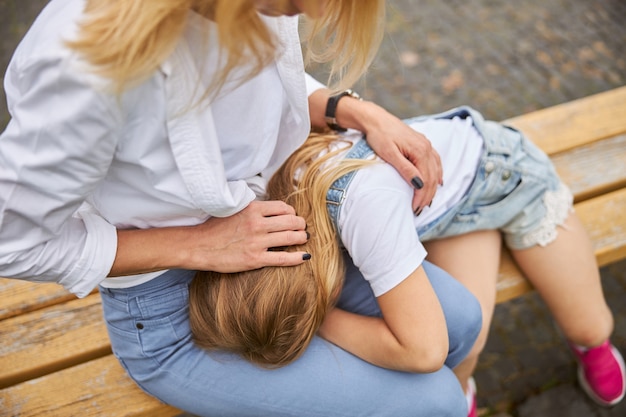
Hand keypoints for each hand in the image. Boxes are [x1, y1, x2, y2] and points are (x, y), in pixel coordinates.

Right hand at [111, 200, 308, 276]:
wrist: (198, 245)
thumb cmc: (215, 227)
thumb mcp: (235, 209)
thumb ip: (254, 209)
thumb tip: (272, 210)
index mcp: (253, 209)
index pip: (284, 208)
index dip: (292, 213)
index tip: (293, 217)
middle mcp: (257, 223)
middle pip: (292, 221)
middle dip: (301, 225)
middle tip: (302, 229)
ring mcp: (257, 242)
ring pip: (291, 238)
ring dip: (301, 238)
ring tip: (303, 239)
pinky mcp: (255, 259)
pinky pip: (283, 258)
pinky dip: (297, 257)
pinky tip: (304, 257)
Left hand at [312, 88, 442, 211]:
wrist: (375, 119)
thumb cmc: (379, 135)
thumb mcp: (390, 154)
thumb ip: (405, 169)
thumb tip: (419, 184)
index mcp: (420, 150)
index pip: (426, 180)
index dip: (421, 196)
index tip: (414, 209)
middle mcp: (427, 147)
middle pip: (433, 178)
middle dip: (427, 196)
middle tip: (418, 210)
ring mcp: (427, 145)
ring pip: (436, 171)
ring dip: (433, 188)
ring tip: (426, 202)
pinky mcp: (423, 144)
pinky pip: (436, 162)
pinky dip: (437, 175)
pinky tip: (437, 182)